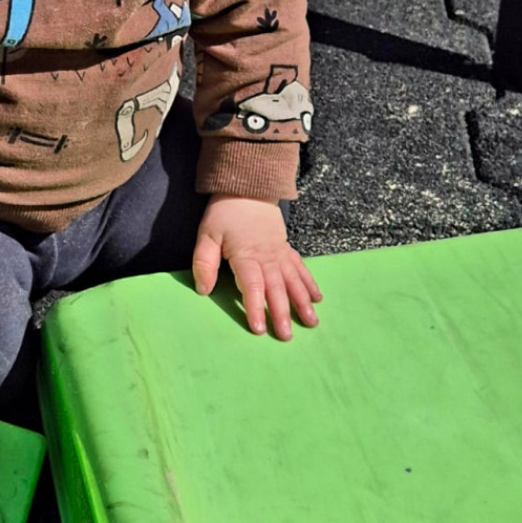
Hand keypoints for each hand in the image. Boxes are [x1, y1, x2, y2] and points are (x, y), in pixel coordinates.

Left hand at [192, 195, 321, 340]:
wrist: (248, 187)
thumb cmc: (224, 213)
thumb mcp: (207, 234)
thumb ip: (204, 262)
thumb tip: (203, 290)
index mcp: (246, 255)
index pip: (252, 286)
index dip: (255, 307)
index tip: (259, 329)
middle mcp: (267, 257)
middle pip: (276, 288)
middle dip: (282, 313)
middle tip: (286, 336)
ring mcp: (280, 253)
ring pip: (294, 281)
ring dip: (303, 302)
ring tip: (311, 322)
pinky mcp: (286, 249)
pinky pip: (301, 268)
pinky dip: (309, 283)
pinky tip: (318, 299)